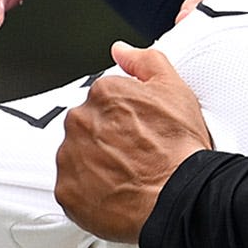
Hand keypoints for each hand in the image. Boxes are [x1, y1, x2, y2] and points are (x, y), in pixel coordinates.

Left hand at [57, 42, 213, 240]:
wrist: (178, 196)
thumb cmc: (180, 149)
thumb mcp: (175, 89)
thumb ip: (145, 61)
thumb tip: (122, 50)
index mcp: (103, 94)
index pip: (103, 101)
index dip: (124, 119)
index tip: (138, 132)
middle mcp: (80, 121)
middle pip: (87, 127)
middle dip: (106, 140)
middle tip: (134, 156)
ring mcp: (70, 156)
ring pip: (77, 156)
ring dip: (95, 165)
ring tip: (126, 176)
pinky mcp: (67, 190)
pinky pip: (72, 189)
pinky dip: (89, 193)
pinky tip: (114, 194)